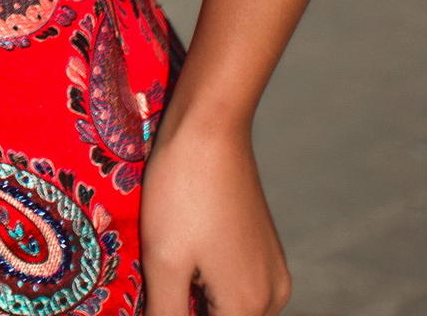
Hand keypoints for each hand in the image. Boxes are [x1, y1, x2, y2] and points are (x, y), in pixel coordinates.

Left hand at [141, 121, 290, 314]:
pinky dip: (206, 282)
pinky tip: (178, 259)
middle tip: (154, 285)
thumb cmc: (183, 192)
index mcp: (249, 305)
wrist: (211, 129)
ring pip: (228, 307)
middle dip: (184, 308)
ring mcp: (272, 271)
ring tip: (160, 274)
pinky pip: (235, 283)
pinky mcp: (264, 248)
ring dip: (194, 299)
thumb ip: (167, 313)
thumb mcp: (164, 261)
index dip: (175, 315)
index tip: (153, 298)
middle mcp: (272, 296)